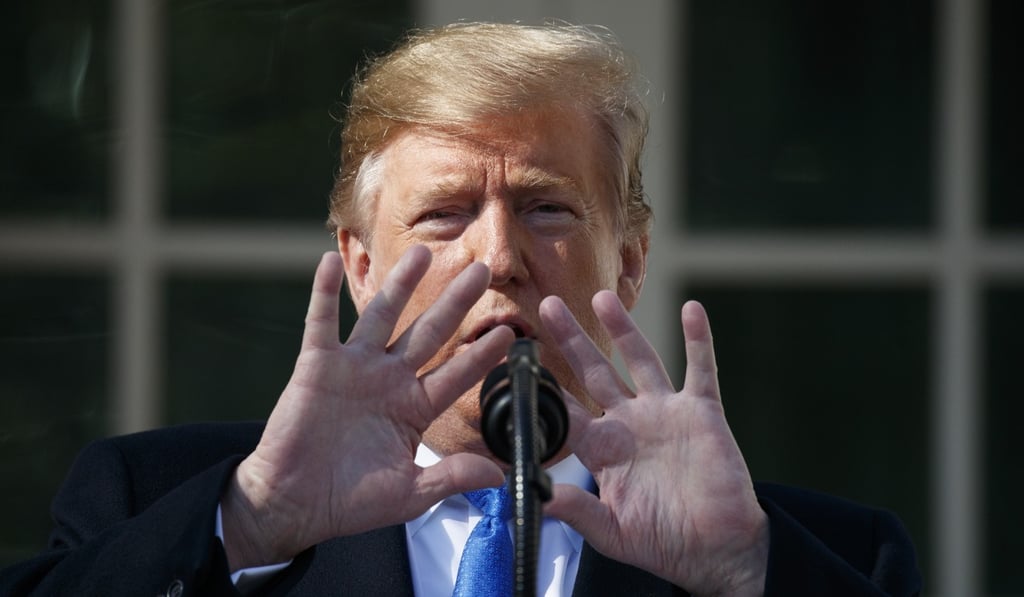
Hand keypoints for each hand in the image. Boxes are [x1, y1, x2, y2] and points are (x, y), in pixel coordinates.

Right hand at [221, 246, 512, 569]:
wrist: (293, 504)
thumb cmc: (349, 501)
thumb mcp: (410, 494)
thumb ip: (452, 477)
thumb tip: (500, 477)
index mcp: (412, 407)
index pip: (456, 374)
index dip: (482, 355)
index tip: (510, 334)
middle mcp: (387, 379)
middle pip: (429, 332)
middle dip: (456, 302)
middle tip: (481, 271)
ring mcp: (353, 368)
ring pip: (382, 316)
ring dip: (401, 284)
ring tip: (421, 252)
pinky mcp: (316, 366)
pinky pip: (320, 322)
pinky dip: (322, 292)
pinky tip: (328, 261)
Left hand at [540, 292, 768, 596]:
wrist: (715, 549)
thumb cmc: (662, 542)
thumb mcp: (611, 532)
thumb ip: (576, 510)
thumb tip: (535, 496)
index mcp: (604, 449)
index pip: (566, 410)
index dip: (543, 386)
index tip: (518, 359)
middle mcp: (630, 422)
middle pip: (594, 371)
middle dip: (572, 339)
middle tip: (548, 306)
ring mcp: (665, 413)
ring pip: (641, 359)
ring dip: (623, 328)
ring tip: (602, 298)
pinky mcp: (701, 412)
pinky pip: (700, 369)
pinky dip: (698, 340)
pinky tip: (692, 310)